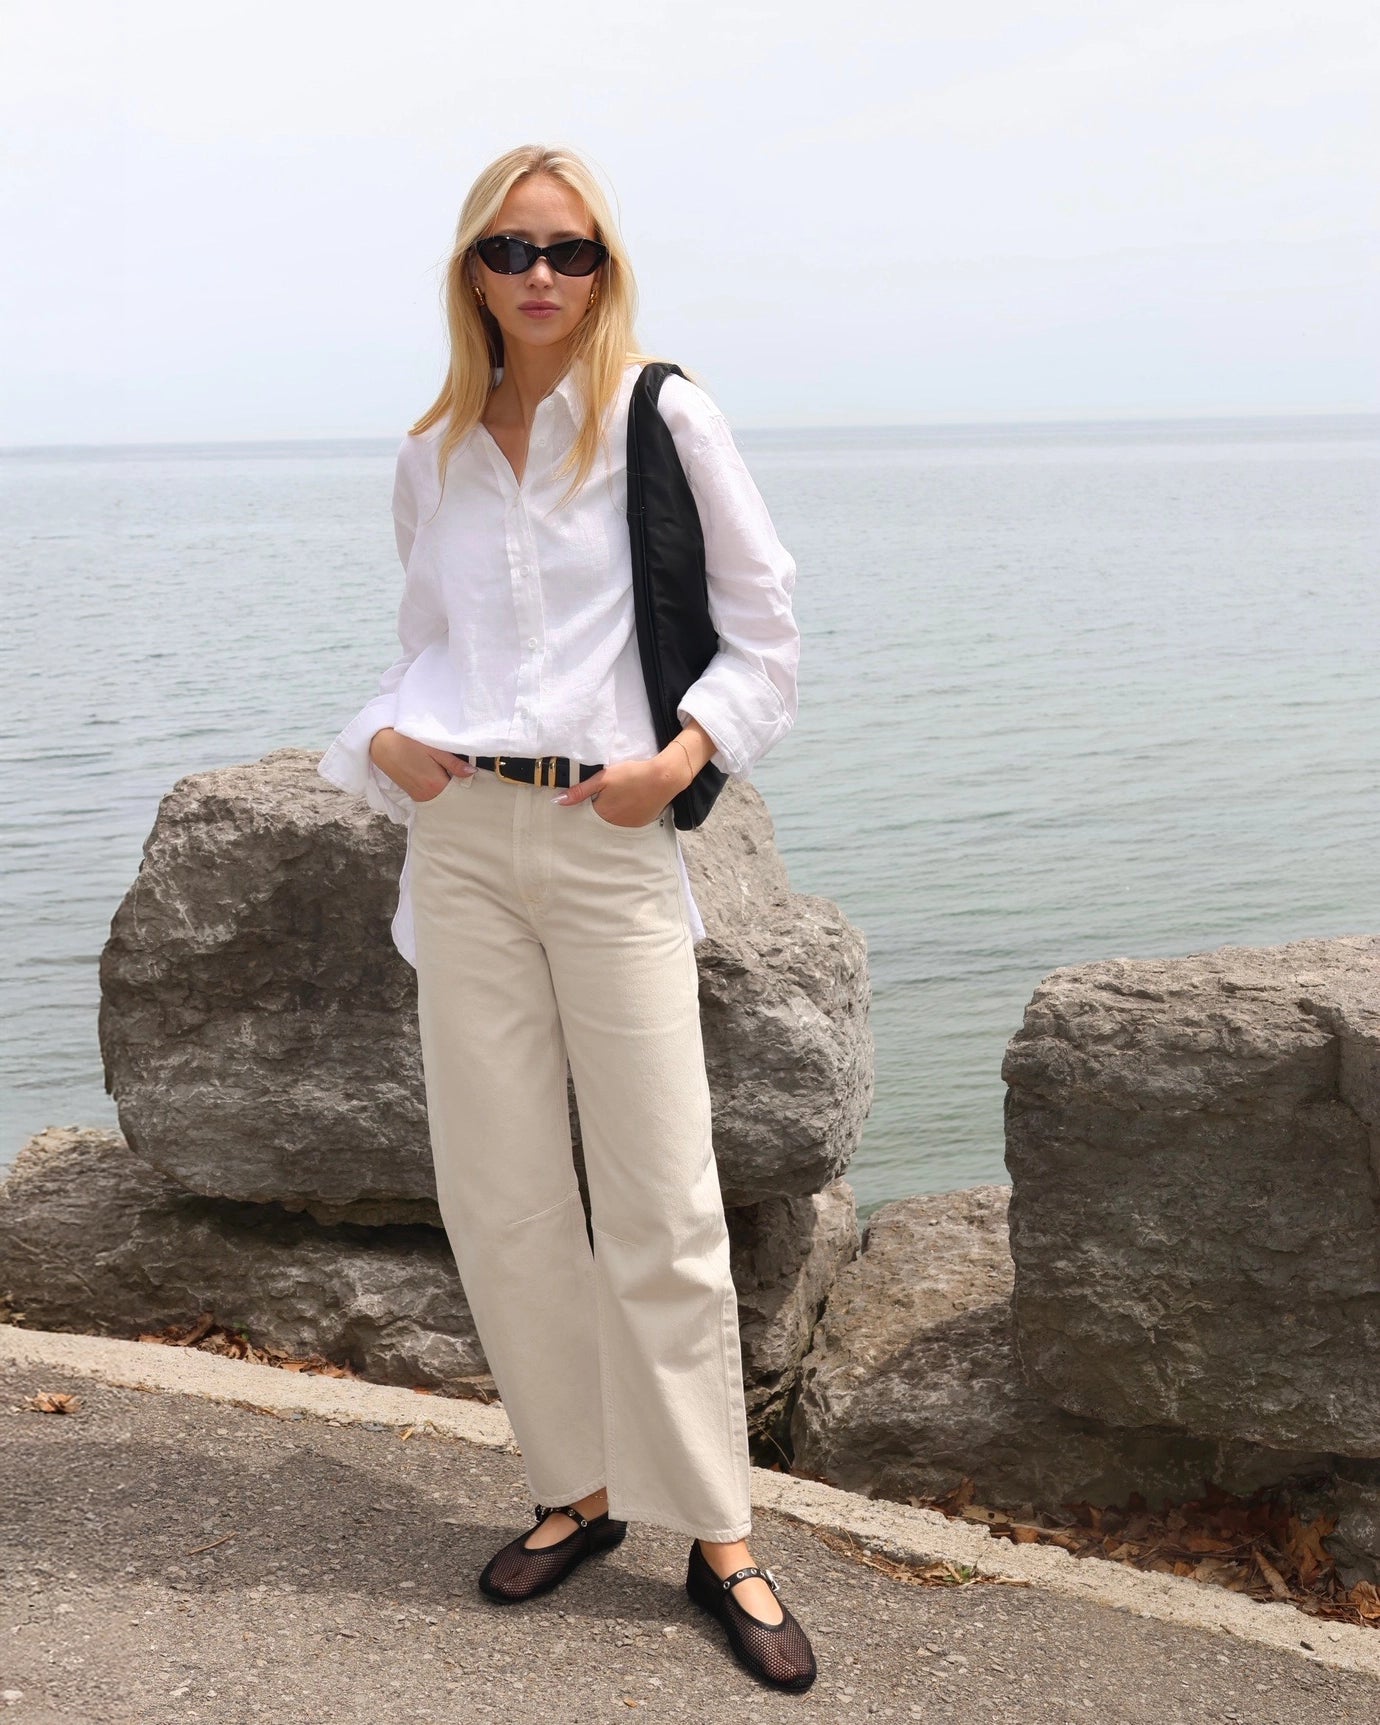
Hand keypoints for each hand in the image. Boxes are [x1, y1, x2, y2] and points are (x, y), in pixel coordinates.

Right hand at [369, 728, 475, 801]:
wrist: (381, 744)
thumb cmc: (407, 743)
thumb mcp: (434, 749)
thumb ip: (454, 764)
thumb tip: (473, 773)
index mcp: (436, 786)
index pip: (461, 793)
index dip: (470, 785)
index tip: (477, 777)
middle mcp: (427, 796)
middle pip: (451, 798)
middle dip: (460, 789)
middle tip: (467, 774)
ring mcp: (419, 797)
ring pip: (441, 798)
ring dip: (449, 789)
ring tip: (454, 774)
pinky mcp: (413, 794)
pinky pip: (432, 796)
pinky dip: (439, 790)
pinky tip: (441, 777)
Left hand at [554, 755, 681, 826]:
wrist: (662, 778)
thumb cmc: (632, 775)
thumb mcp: (603, 778)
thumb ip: (580, 791)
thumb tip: (558, 801)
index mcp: (601, 812)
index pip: (586, 813)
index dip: (589, 801)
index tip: (594, 794)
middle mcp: (613, 823)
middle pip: (601, 817)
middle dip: (601, 807)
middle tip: (611, 792)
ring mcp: (628, 825)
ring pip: (614, 820)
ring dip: (614, 811)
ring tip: (622, 795)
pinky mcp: (641, 823)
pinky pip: (628, 821)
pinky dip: (627, 813)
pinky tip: (632, 801)